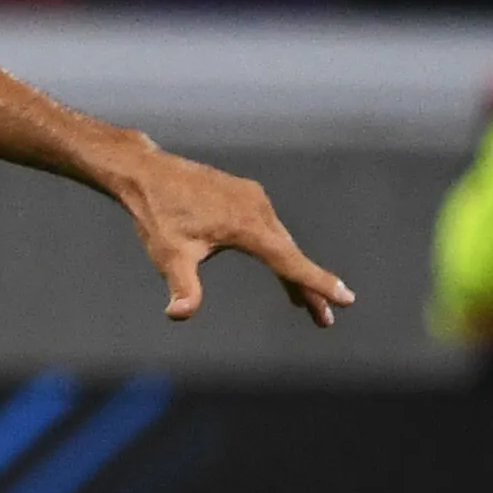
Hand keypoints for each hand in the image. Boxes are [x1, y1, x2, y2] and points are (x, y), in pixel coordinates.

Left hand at [113, 143, 352, 326]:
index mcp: (247, 226)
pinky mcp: (245, 194)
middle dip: (308, 287)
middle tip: (324, 319)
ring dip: (292, 270)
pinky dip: (277, 248)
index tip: (347, 298)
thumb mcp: (168, 255)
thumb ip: (182, 286)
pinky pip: (268, 226)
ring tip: (303, 302)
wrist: (145, 173)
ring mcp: (253, 198)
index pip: (289, 262)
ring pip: (280, 240)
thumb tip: (179, 314)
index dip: (317, 283)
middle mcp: (258, 208)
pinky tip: (277, 263)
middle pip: (290, 254)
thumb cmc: (157, 214)